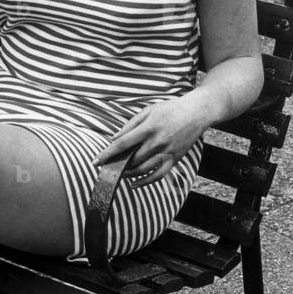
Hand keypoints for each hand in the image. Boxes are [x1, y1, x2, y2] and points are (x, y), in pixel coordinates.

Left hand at [94, 95, 208, 186]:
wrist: (197, 113)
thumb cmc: (170, 109)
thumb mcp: (148, 110)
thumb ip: (130, 125)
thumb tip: (114, 138)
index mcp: (148, 128)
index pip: (122, 144)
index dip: (107, 154)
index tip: (95, 161)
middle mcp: (157, 142)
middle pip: (131, 159)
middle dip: (115, 166)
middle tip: (104, 169)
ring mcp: (166, 152)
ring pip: (142, 170)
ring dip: (127, 174)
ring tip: (117, 174)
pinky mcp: (174, 159)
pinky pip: (158, 175)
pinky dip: (145, 182)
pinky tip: (134, 184)